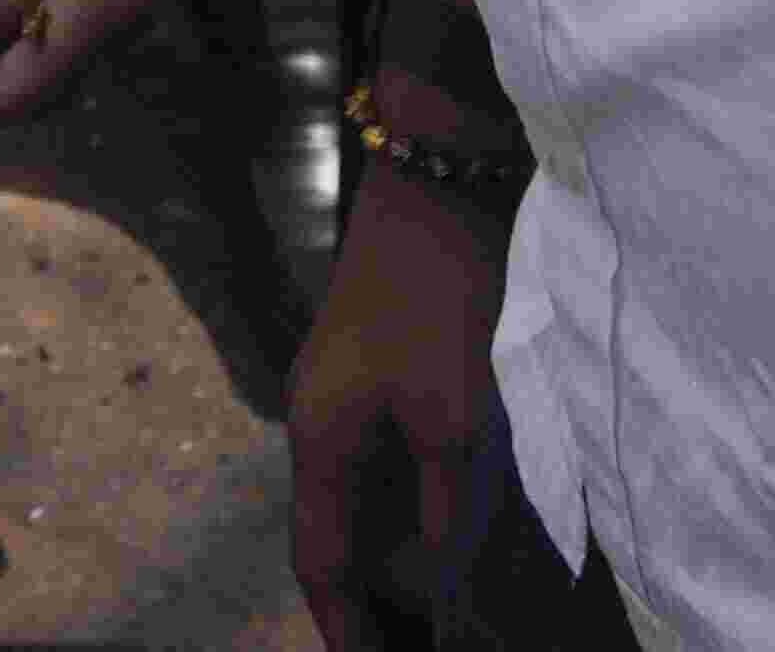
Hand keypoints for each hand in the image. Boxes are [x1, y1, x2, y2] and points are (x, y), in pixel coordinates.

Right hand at [288, 159, 520, 644]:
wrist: (441, 170)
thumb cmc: (442, 293)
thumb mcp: (456, 416)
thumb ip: (447, 509)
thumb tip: (443, 587)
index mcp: (321, 436)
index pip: (319, 557)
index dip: (343, 624)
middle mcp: (321, 416)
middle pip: (336, 531)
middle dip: (370, 597)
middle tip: (416, 643)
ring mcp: (348, 383)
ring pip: (365, 493)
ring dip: (393, 551)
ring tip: (439, 603)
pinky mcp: (382, 359)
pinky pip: (387, 456)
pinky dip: (412, 502)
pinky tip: (451, 520)